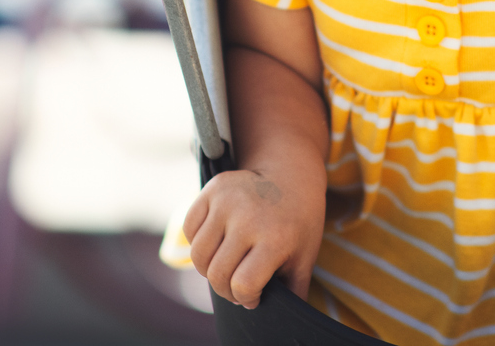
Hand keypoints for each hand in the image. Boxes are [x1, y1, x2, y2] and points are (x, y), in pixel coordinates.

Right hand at [182, 166, 322, 307]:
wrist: (291, 173)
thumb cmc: (299, 221)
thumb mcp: (305, 256)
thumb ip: (294, 291)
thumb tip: (284, 322)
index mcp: (275, 238)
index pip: (242, 285)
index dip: (245, 299)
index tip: (253, 296)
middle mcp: (248, 218)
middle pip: (217, 275)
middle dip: (226, 289)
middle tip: (238, 285)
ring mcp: (227, 201)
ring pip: (198, 256)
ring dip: (209, 269)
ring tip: (226, 265)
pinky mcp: (213, 189)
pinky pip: (189, 230)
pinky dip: (197, 243)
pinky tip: (217, 242)